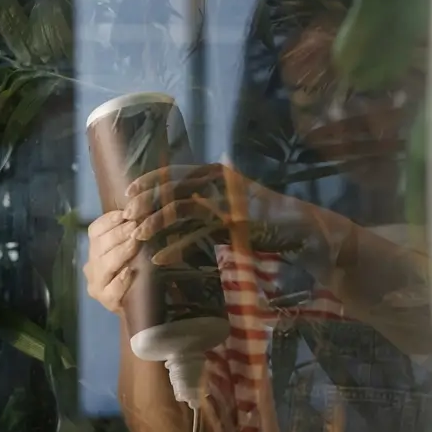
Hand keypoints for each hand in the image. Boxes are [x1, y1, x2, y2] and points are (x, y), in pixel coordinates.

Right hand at [84, 210, 138, 313]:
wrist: (138, 306)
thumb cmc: (137, 272)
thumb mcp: (131, 249)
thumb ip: (130, 234)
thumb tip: (141, 212)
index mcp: (95, 251)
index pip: (95, 231)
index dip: (108, 221)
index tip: (124, 213)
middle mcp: (92, 266)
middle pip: (99, 246)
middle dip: (118, 234)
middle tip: (135, 226)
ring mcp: (96, 284)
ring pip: (104, 265)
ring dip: (120, 252)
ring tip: (135, 242)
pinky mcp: (106, 301)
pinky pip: (111, 289)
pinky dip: (120, 280)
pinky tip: (130, 272)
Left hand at [122, 163, 335, 268]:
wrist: (304, 230)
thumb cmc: (263, 219)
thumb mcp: (229, 205)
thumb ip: (204, 202)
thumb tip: (168, 207)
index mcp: (217, 173)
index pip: (176, 172)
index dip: (150, 180)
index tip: (128, 192)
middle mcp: (221, 182)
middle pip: (174, 188)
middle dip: (147, 203)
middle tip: (127, 218)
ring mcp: (229, 201)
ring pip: (183, 209)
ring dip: (157, 223)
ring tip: (138, 238)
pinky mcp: (236, 224)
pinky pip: (199, 235)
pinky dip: (177, 247)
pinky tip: (159, 259)